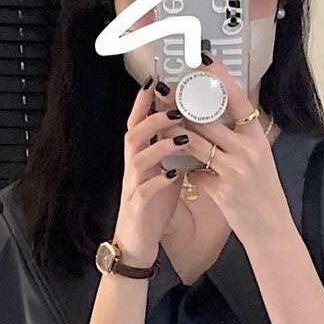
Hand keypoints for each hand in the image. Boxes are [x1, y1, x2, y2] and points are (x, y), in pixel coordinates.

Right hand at [114, 77, 188, 264]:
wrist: (138, 241)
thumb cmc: (152, 206)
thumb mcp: (163, 172)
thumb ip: (172, 152)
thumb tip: (191, 128)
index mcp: (140, 157)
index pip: (138, 123)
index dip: (144, 102)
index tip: (157, 82)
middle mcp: (132, 167)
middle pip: (134, 134)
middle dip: (153, 118)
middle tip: (176, 108)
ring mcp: (132, 186)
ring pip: (138, 159)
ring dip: (160, 145)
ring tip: (182, 137)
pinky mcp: (137, 206)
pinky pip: (145, 190)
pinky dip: (159, 181)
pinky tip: (173, 176)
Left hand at [167, 54, 291, 248]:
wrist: (271, 230)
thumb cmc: (263, 195)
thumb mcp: (260, 160)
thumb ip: (239, 139)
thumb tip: (213, 119)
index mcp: (258, 138)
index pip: (239, 98)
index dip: (220, 78)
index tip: (203, 61)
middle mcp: (249, 150)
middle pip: (208, 117)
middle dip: (182, 104)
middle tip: (164, 92)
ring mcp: (236, 169)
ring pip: (195, 141)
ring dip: (175, 133)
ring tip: (162, 125)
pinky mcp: (223, 189)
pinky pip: (195, 172)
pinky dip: (186, 171)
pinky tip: (180, 171)